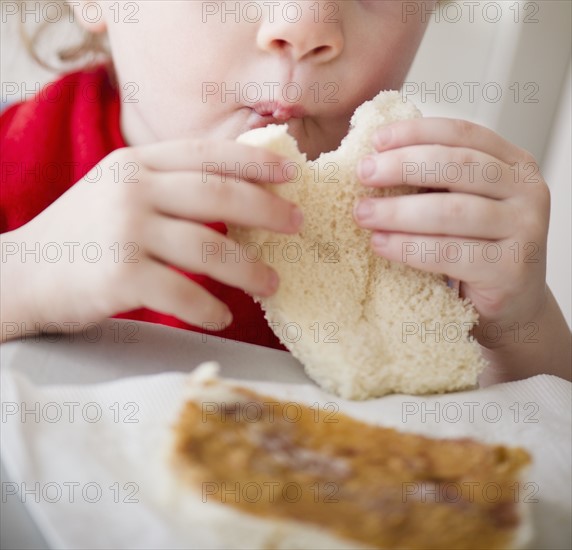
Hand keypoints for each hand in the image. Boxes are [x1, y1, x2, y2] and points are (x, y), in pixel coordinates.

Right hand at [1, 140, 301, 339]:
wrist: (21, 273)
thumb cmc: (81, 234)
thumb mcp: (118, 191)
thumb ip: (167, 186)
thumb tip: (235, 196)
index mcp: (136, 165)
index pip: (206, 155)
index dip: (253, 163)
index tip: (290, 175)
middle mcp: (132, 190)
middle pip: (217, 195)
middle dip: (266, 210)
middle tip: (298, 224)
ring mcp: (125, 232)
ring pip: (208, 248)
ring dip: (248, 270)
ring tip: (272, 284)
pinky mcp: (119, 276)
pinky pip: (182, 293)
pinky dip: (208, 308)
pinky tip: (221, 316)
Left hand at [352, 117, 550, 351]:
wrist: (510, 301)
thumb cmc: (476, 247)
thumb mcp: (463, 203)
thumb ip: (435, 180)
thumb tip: (375, 160)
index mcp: (514, 164)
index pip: (463, 134)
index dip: (416, 132)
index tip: (376, 141)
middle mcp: (527, 191)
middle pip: (458, 166)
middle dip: (404, 166)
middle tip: (363, 174)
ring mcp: (524, 230)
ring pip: (452, 211)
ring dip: (399, 211)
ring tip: (363, 213)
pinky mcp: (510, 269)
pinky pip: (449, 253)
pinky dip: (409, 247)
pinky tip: (380, 244)